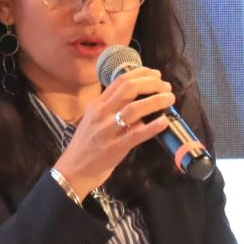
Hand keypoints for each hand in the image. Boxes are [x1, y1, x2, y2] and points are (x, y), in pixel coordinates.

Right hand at [53, 67, 174, 199]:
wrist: (73, 169)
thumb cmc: (87, 144)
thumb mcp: (95, 118)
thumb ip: (112, 107)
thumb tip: (139, 98)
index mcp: (98, 104)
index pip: (121, 80)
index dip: (142, 73)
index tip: (156, 75)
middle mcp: (101, 113)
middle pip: (129, 89)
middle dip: (151, 84)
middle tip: (166, 87)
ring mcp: (108, 130)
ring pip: (134, 109)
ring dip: (156, 100)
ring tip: (169, 99)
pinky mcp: (115, 147)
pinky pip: (137, 134)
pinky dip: (153, 126)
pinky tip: (164, 122)